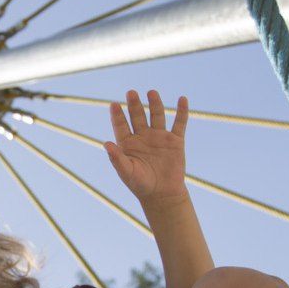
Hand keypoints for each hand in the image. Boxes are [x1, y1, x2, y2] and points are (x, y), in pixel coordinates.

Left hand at [103, 89, 189, 207]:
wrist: (163, 195)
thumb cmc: (140, 185)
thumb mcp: (126, 172)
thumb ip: (116, 158)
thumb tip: (106, 143)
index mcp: (128, 143)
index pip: (121, 125)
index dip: (117, 115)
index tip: (114, 105)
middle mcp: (143, 137)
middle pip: (138, 116)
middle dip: (135, 105)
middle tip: (130, 93)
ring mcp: (160, 137)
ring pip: (157, 115)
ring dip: (155, 104)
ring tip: (151, 93)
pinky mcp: (176, 141)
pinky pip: (179, 123)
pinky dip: (181, 111)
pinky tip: (182, 99)